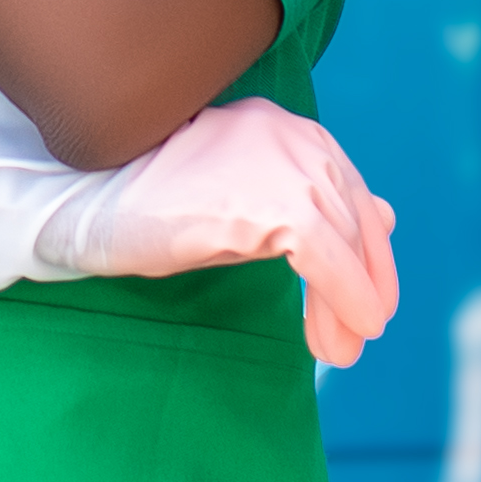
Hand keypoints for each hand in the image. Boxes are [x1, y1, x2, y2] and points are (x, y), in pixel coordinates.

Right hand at [43, 97, 400, 366]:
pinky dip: (344, 299)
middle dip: (363, 283)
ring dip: (350, 304)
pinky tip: (341, 335)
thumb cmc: (157, 202)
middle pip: (355, 221)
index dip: (367, 256)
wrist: (90, 203)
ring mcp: (285, 166)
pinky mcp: (269, 204)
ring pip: (345, 245)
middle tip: (357, 338)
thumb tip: (389, 216)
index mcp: (291, 129)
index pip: (351, 196)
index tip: (367, 306)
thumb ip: (312, 202)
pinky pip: (327, 260)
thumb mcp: (247, 198)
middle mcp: (297, 138)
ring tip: (341, 352)